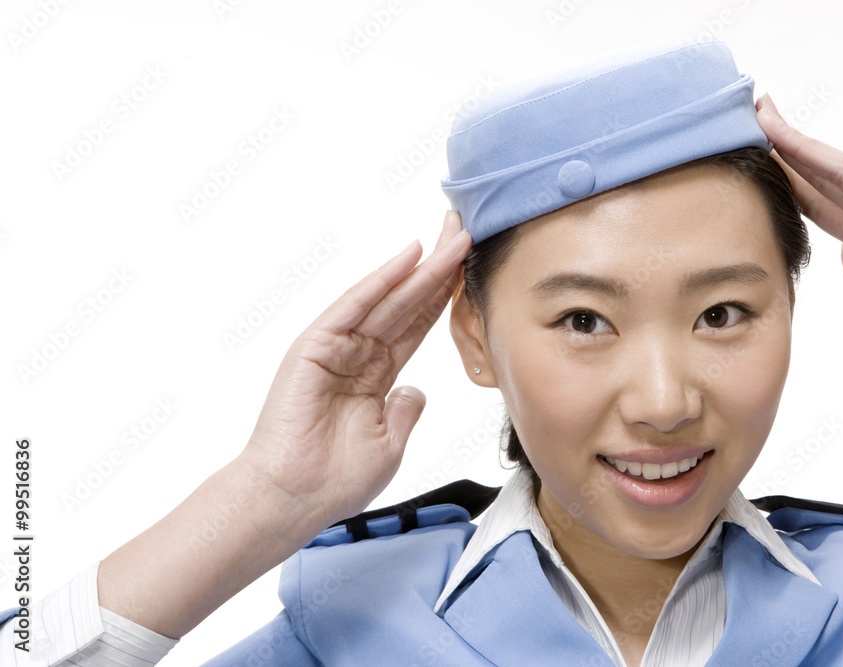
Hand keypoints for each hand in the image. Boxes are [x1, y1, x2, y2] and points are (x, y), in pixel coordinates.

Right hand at [240, 210, 470, 531]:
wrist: (294, 499)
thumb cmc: (334, 480)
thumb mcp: (389, 443)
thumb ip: (405, 411)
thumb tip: (416, 391)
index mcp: (376, 375)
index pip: (417, 325)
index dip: (444, 296)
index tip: (469, 267)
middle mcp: (357, 354)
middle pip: (407, 302)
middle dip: (438, 268)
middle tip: (464, 231)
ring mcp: (336, 347)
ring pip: (388, 298)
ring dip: (421, 267)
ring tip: (452, 236)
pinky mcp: (315, 346)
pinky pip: (354, 306)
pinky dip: (381, 280)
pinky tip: (409, 256)